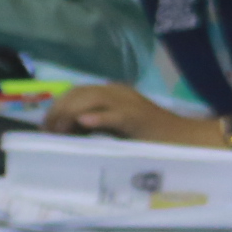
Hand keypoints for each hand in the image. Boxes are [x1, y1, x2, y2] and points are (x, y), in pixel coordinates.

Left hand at [43, 83, 211, 143]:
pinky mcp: (138, 118)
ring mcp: (128, 103)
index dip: (58, 106)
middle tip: (46, 131)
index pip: (77, 92)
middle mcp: (117, 92)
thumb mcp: (119, 129)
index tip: (45, 126)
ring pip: (91, 100)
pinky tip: (84, 123)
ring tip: (58, 130)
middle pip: (79, 93)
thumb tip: (73, 130)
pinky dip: (98, 118)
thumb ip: (99, 125)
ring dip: (71, 114)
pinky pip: (114, 115)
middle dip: (59, 110)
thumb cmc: (154, 138)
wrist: (186, 139)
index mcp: (113, 93)